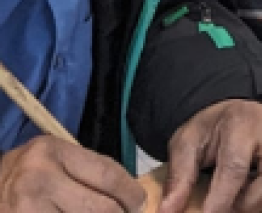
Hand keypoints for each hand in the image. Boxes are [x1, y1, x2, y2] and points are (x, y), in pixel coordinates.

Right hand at [0, 136, 143, 212]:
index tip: (139, 203)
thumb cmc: (25, 175)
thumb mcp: (52, 160)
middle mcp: (39, 179)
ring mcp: (28, 209)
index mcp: (52, 151)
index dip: (131, 193)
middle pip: (102, 208)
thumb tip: (132, 197)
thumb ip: (88, 172)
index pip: (108, 175)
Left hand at [160, 101, 261, 212]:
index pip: (236, 167)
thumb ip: (179, 178)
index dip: (222, 200)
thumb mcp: (188, 143)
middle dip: (252, 203)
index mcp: (242, 122)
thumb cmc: (213, 128)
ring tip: (245, 196)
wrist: (240, 106)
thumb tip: (168, 212)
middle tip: (230, 208)